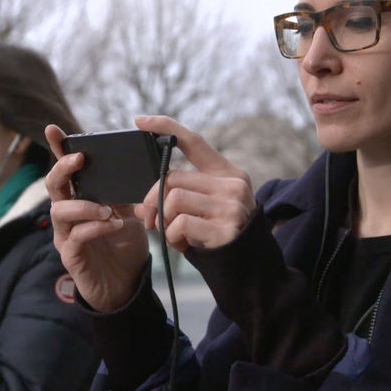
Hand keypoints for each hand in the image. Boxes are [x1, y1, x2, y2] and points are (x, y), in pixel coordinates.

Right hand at [45, 124, 148, 311]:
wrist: (126, 287)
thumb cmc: (124, 247)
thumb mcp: (129, 215)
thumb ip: (125, 195)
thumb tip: (137, 171)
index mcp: (80, 199)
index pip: (66, 171)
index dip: (57, 149)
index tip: (53, 128)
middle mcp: (67, 214)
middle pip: (53, 185)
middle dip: (63, 168)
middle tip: (80, 160)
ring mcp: (65, 235)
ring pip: (59, 211)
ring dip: (84, 205)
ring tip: (108, 208)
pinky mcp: (70, 255)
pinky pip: (76, 236)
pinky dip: (95, 227)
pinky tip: (114, 225)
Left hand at [133, 115, 255, 251]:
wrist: (250, 269)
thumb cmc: (220, 235)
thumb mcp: (204, 208)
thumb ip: (178, 196)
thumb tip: (142, 203)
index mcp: (227, 173)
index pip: (194, 141)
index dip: (165, 127)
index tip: (140, 121)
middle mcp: (233, 184)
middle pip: (172, 178)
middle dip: (152, 201)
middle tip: (149, 220)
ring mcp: (231, 205)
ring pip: (173, 200)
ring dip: (163, 222)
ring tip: (173, 235)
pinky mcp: (226, 229)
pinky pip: (179, 224)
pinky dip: (172, 237)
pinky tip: (183, 244)